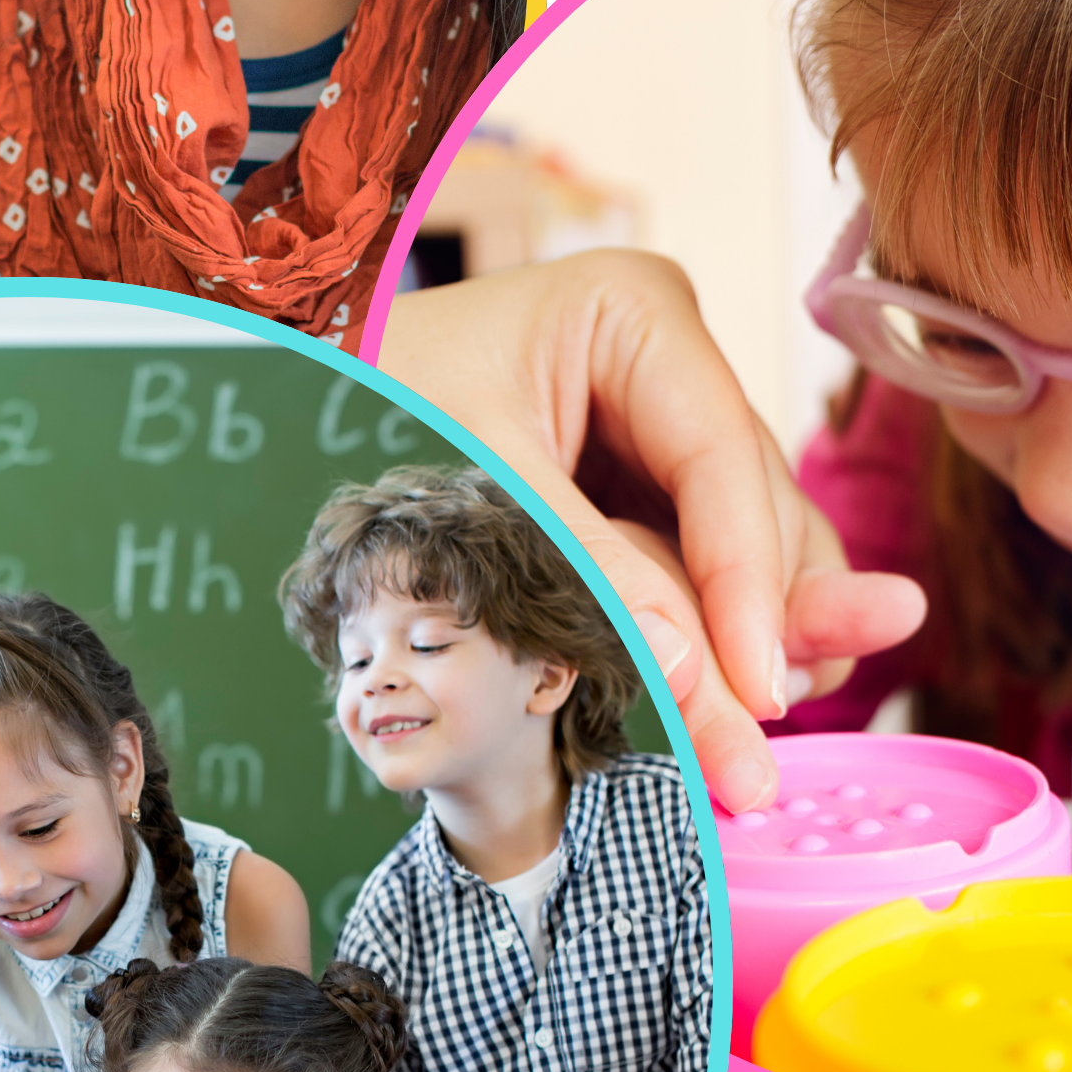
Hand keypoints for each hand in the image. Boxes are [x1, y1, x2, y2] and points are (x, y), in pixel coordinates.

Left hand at [379, 255, 925, 810]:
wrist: (311, 375)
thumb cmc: (375, 385)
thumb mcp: (481, 472)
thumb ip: (587, 566)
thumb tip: (690, 671)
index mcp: (638, 315)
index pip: (725, 461)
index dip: (749, 586)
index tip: (760, 689)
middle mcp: (673, 368)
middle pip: (755, 510)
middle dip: (758, 635)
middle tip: (758, 756)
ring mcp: (665, 427)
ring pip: (752, 546)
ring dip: (758, 646)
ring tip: (759, 751)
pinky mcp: (645, 485)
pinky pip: (703, 566)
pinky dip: (714, 640)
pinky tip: (732, 712)